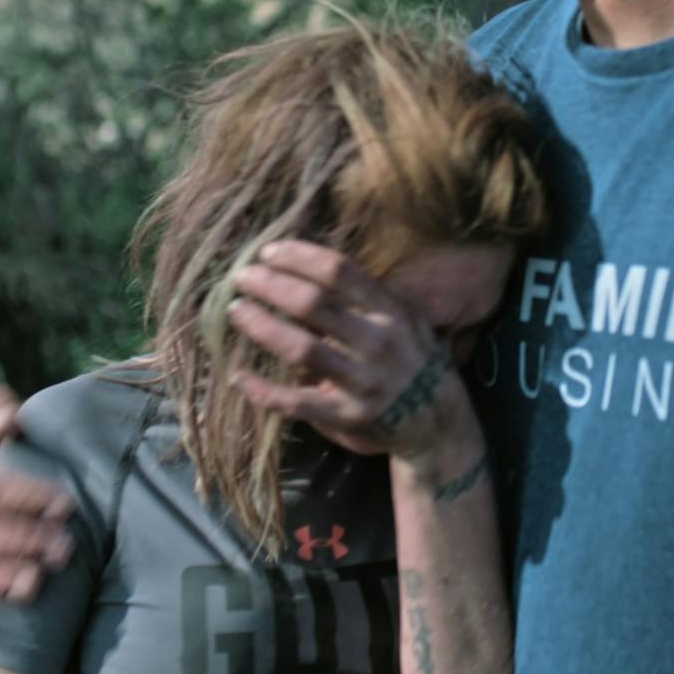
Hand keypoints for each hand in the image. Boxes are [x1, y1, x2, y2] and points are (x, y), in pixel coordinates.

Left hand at [228, 241, 480, 462]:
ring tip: (235, 310)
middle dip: (270, 285)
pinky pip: (295, 402)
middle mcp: (378, 343)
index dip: (298, 257)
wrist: (438, 422)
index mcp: (391, 312)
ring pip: (301, 348)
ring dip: (261, 326)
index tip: (268, 252)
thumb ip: (368, 297)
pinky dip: (262, 389)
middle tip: (241, 276)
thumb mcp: (406, 319)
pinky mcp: (346, 416)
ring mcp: (362, 382)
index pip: (339, 271)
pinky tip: (238, 374)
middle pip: (313, 303)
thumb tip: (309, 266)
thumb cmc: (412, 359)